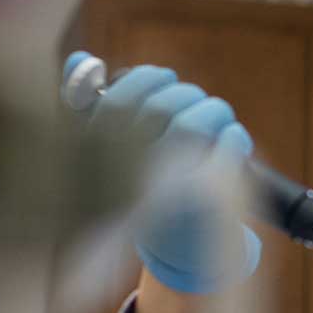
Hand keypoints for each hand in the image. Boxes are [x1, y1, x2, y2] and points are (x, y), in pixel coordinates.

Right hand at [66, 51, 261, 292]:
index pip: (116, 104)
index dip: (144, 79)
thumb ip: (87, 107)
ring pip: (192, 126)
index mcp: (103, 165)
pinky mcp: (209, 203)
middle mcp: (131, 179)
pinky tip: (233, 136)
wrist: (175, 251)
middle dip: (185, 94)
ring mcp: (170, 192)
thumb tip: (79, 61)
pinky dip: (234, 137)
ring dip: (212, 109)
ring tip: (218, 114)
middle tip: (196, 98)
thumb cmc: (140, 194)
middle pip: (160, 110)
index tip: (163, 75)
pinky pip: (225, 151)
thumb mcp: (106, 159)